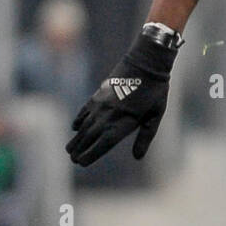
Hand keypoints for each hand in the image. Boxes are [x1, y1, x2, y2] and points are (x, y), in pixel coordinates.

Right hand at [66, 31, 178, 165]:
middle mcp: (109, 115)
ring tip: (70, 148)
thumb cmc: (155, 91)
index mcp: (124, 122)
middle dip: (80, 149)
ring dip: (77, 138)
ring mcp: (101, 104)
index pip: (103, 144)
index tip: (82, 163)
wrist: (145, 62)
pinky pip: (85, 110)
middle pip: (90, 136)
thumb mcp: (155, 116)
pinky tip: (75, 127)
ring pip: (85, 125)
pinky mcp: (98, 94)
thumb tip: (137, 157)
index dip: (91, 154)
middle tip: (74, 160)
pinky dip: (79, 119)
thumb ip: (145, 137)